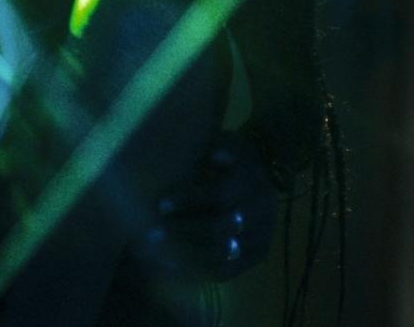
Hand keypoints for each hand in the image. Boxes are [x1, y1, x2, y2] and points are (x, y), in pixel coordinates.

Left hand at [134, 132, 277, 281]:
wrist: (259, 177)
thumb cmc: (229, 156)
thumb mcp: (226, 143)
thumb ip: (219, 146)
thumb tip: (214, 156)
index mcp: (254, 182)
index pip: (220, 196)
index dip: (190, 202)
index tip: (161, 205)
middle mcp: (263, 212)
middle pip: (220, 229)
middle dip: (183, 232)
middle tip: (151, 234)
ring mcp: (262, 237)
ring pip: (222, 254)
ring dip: (186, 254)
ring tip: (155, 252)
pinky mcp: (256, 256)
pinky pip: (224, 271)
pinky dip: (196, 270)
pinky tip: (170, 265)